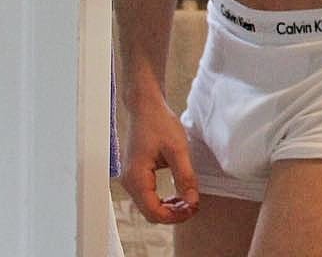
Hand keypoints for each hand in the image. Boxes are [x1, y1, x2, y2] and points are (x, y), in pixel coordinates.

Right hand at [120, 98, 200, 223]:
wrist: (146, 106)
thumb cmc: (158, 122)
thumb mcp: (177, 148)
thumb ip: (185, 176)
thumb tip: (192, 201)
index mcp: (136, 178)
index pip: (153, 212)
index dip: (175, 216)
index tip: (193, 209)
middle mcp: (129, 182)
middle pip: (150, 212)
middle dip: (172, 213)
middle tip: (193, 206)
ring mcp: (130, 178)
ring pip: (148, 205)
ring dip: (168, 207)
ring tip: (187, 200)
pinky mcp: (135, 174)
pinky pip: (147, 195)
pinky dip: (162, 198)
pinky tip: (176, 193)